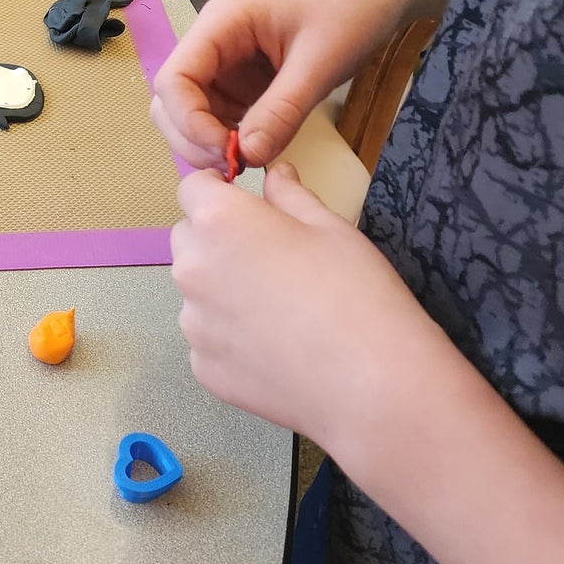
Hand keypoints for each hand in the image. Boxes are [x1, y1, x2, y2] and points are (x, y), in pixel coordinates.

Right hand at [150, 0, 418, 170]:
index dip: (188, 122)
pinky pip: (221, 118)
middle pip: (171, 100)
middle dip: (192, 138)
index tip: (228, 152)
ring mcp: (226, 66)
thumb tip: (247, 157)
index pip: (173, 80)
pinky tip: (258, 152)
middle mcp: (213, 45)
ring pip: (191, 114)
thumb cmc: (351, 10)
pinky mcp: (244, 84)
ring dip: (208, 143)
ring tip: (248, 163)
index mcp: (220, 25)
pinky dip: (230, 141)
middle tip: (235, 167)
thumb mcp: (320, 62)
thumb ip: (282, 110)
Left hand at [171, 163, 442, 447]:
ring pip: (196, 290)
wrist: (375, 387)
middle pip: (189, 238)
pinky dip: (231, 338)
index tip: (245, 204)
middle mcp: (192, 267)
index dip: (217, 190)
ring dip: (222, 289)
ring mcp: (194, 323)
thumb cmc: (356, 293)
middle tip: (270, 259)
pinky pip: (208, 338)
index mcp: (218, 220)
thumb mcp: (329, 225)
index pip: (192, 187)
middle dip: (218, 238)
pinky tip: (277, 348)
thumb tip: (275, 176)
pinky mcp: (203, 368)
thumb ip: (290, 194)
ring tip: (279, 309)